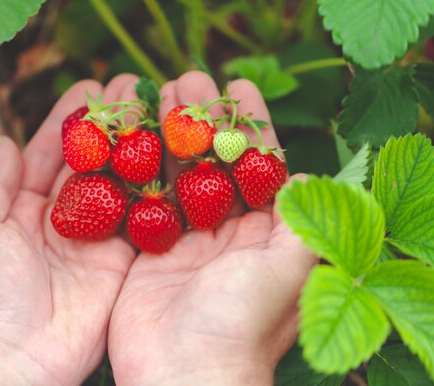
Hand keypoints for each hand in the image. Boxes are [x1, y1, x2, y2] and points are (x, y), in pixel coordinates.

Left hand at [0, 75, 140, 385]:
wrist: (9, 358)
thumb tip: (5, 141)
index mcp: (22, 208)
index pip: (51, 154)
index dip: (70, 121)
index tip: (91, 87)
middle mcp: (61, 220)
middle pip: (91, 163)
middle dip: (111, 126)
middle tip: (134, 90)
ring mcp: (93, 241)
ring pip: (118, 185)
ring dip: (136, 149)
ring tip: (157, 112)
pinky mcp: (120, 263)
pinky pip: (140, 221)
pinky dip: (154, 191)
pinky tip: (169, 158)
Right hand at [109, 72, 316, 385]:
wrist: (182, 374)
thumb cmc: (241, 324)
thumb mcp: (286, 271)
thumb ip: (303, 224)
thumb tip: (308, 178)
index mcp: (263, 235)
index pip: (259, 165)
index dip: (250, 124)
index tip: (238, 84)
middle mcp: (226, 234)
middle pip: (214, 161)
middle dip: (203, 118)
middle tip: (189, 77)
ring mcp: (184, 241)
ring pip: (176, 174)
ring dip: (168, 132)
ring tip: (156, 90)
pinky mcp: (148, 251)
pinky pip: (142, 200)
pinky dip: (135, 167)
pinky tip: (126, 135)